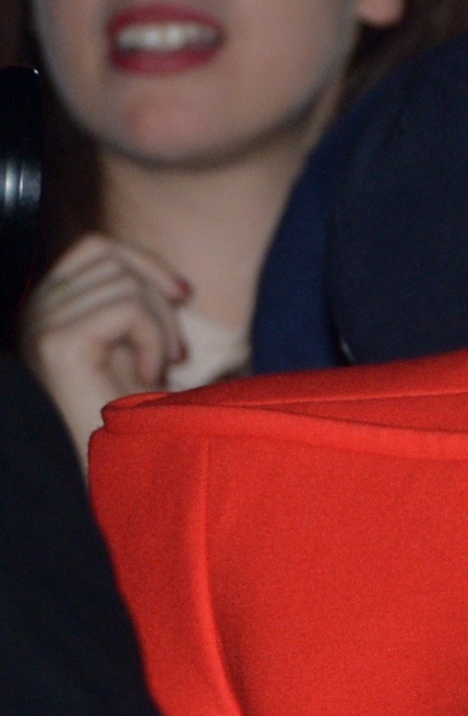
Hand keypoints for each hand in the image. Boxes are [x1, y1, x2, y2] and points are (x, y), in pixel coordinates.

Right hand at [18, 231, 188, 457]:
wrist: (110, 468)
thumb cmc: (128, 413)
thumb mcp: (131, 348)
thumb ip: (134, 306)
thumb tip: (169, 279)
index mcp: (49, 306)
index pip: (96, 247)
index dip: (146, 260)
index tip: (184, 294)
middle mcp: (35, 310)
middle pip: (114, 258)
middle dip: (161, 300)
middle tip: (176, 353)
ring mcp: (41, 324)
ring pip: (125, 282)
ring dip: (161, 326)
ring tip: (158, 370)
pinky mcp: (59, 343)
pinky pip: (127, 308)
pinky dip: (152, 339)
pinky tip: (148, 377)